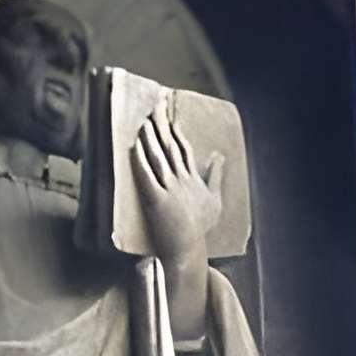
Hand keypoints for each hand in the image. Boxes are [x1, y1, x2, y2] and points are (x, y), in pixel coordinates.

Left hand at [133, 112, 222, 269]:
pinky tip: (135, 148)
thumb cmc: (200, 228)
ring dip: (151, 138)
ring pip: (159, 157)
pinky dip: (140, 161)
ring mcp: (170, 190)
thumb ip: (216, 176)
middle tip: (155, 105)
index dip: (175, 129)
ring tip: (144, 122)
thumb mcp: (214, 200)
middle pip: (171, 146)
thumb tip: (220, 157)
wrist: (188, 250)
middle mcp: (182, 180)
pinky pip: (147, 177)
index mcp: (193, 179)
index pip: (183, 148)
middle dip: (162, 124)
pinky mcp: (157, 201)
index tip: (167, 114)